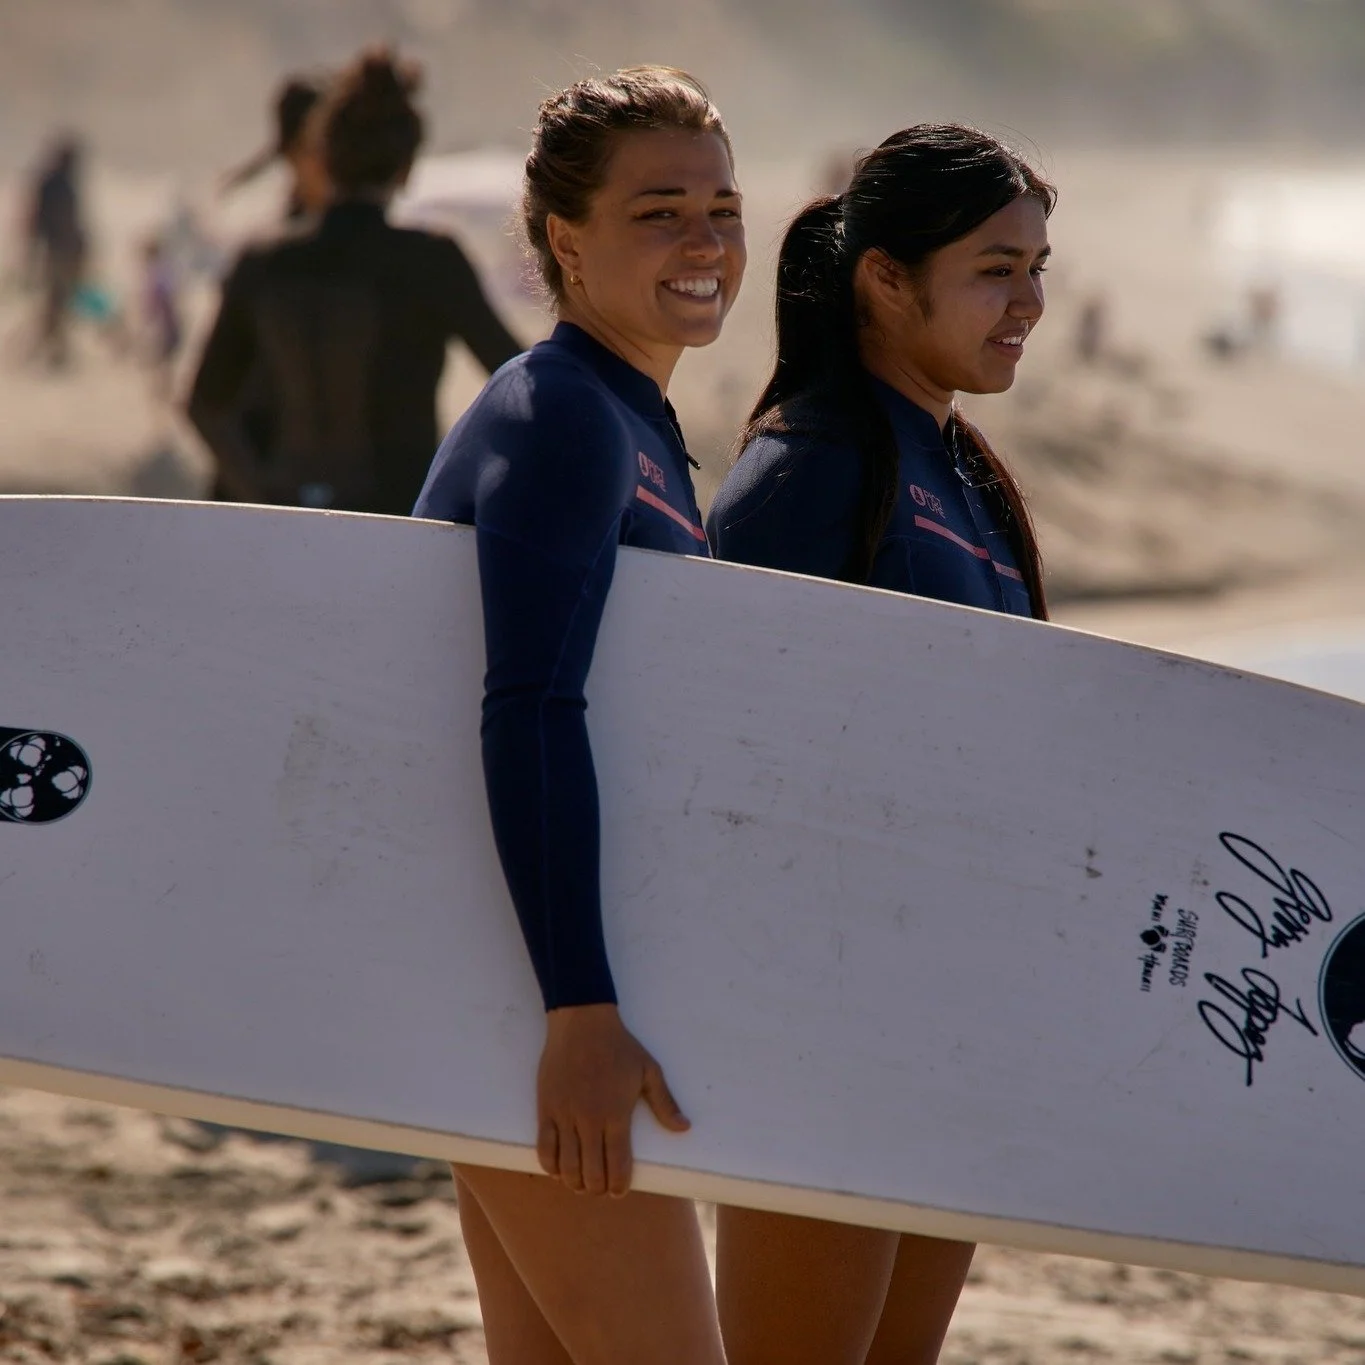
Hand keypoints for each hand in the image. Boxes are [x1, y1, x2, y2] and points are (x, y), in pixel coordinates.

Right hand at [536, 1003, 688, 1196]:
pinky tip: (558, 1169)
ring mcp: (565, 1116)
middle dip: (597, 1188)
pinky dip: (550, 1166)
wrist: (582, 1023)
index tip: (619, 1191)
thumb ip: (664, 1103)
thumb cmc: (619, 1047)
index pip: (618, 1164)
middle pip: (591, 1172)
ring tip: (581, 1183)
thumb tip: (683, 1128)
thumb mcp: (648, 1070)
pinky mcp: (546, 1109)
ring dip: (574, 1182)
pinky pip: (544, 1148)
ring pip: (566, 1166)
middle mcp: (590, 1120)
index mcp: (617, 1114)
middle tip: (600, 1188)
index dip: (618, 1185)